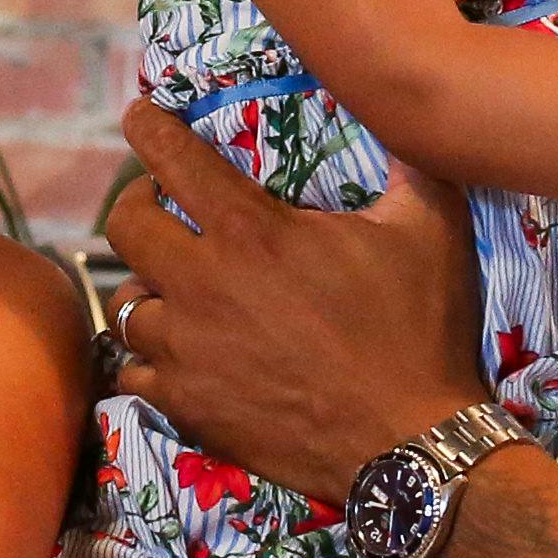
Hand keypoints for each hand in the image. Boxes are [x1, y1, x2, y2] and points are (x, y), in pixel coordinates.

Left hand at [99, 104, 482, 512]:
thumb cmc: (420, 330)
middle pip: (125, 227)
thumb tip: (407, 114)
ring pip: (126, 305)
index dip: (149, 128)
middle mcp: (202, 284)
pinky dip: (147, 357)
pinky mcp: (187, 404)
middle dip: (135, 205)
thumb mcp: (431, 227)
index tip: (140, 117)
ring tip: (169, 289)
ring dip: (145, 288)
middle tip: (157, 207)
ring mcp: (187, 350)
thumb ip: (411, 161)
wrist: (409, 443)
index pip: (173, 159)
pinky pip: (134, 370)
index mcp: (251, 232)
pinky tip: (172, 354)